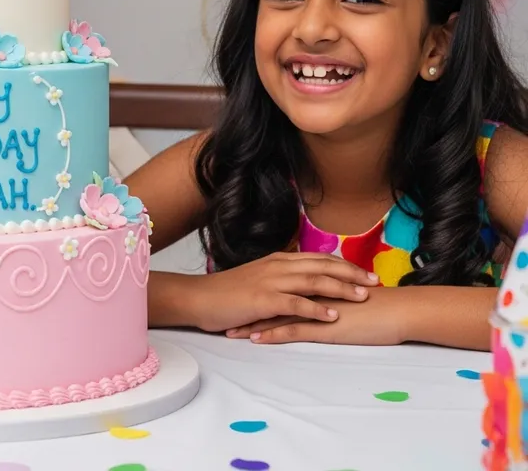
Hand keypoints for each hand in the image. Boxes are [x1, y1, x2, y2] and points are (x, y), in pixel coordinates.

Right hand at [192, 252, 377, 333]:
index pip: (319, 258)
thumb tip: (302, 280)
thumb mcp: (258, 278)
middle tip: (376, 281)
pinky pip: (296, 303)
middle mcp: (278, 266)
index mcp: (279, 260)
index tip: (366, 272)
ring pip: (314, 281)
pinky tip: (332, 316)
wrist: (200, 298)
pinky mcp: (264, 300)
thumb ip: (280, 277)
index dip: (344, 265)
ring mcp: (271, 282)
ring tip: (363, 296)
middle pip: (322, 266)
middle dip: (352, 273)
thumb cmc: (228, 292)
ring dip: (341, 288)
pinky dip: (316, 309)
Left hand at [227, 286, 407, 345]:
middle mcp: (311, 292)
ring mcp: (315, 309)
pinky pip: (292, 330)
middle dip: (247, 307)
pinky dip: (272, 334)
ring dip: (252, 323)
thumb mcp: (348, 296)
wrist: (400, 309)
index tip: (237, 300)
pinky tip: (256, 339)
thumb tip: (318, 299)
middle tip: (224, 313)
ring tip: (230, 331)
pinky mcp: (323, 326)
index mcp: (316, 283)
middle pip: (271, 298)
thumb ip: (330, 295)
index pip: (281, 287)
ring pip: (276, 315)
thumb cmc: (379, 305)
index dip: (258, 293)